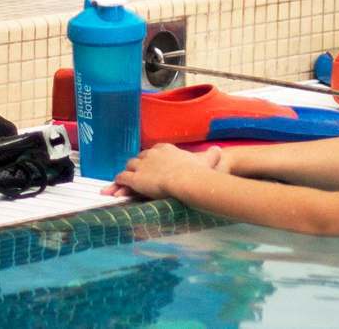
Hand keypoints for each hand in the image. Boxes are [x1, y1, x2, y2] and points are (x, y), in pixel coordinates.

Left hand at [102, 145, 221, 197]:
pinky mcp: (136, 178)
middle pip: (139, 158)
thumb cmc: (197, 172)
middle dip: (138, 165)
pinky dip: (120, 182)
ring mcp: (142, 166)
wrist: (186, 180)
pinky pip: (123, 178)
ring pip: (129, 166)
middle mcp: (151, 154)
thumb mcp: (207, 160)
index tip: (153, 164)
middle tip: (138, 174)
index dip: (152, 158)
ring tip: (125, 182)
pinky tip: (118, 189)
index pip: (154, 151)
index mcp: (166, 149)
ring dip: (127, 173)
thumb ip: (212, 154)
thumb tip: (219, 150)